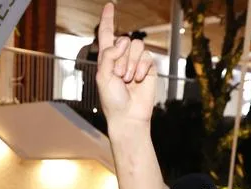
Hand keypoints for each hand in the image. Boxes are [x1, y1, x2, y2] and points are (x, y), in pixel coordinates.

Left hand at [96, 3, 156, 124]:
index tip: (109, 6)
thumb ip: (108, 55)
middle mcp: (121, 57)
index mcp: (107, 58)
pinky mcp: (148, 67)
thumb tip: (123, 42)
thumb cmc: (112, 99)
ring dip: (131, 63)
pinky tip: (138, 79)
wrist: (128, 115)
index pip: (107, 34)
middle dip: (121, 58)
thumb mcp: (102, 76)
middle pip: (124, 40)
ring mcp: (135, 61)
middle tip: (119, 76)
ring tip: (128, 79)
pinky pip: (147, 56)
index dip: (108, 20)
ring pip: (136, 46)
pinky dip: (141, 67)